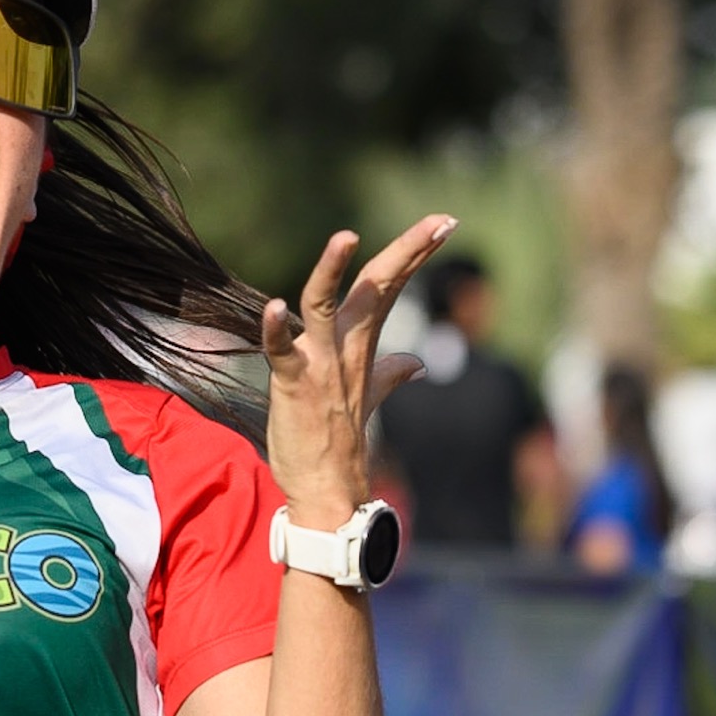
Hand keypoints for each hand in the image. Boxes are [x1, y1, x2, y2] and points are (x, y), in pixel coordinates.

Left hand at [262, 215, 454, 528]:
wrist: (327, 493)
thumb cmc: (337, 446)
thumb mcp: (367, 401)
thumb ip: (388, 377)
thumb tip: (412, 363)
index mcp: (361, 349)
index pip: (391, 289)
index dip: (414, 255)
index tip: (443, 224)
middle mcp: (345, 351)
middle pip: (376, 288)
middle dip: (407, 251)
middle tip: (441, 222)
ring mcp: (320, 367)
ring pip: (325, 306)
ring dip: (332, 271)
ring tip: (346, 236)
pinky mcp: (293, 386)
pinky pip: (283, 352)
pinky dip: (276, 330)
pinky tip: (273, 307)